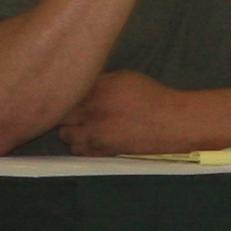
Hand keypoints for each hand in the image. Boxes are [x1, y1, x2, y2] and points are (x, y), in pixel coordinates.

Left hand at [58, 70, 182, 156]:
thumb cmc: (150, 96)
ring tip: (79, 125)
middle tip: (71, 110)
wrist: (171, 122)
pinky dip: (79, 145)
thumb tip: (81, 86)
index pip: (63, 95)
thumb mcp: (122, 77)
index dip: (62, 95)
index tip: (64, 94)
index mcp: (96, 92)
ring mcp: (96, 136)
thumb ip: (98, 82)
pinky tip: (88, 137)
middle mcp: (91, 115)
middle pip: (60, 118)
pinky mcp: (103, 152)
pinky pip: (79, 152)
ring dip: (69, 131)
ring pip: (66, 137)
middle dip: (62, 114)